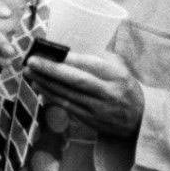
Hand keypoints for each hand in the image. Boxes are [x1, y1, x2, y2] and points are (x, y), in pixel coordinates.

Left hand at [25, 51, 143, 138]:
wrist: (141, 120)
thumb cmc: (124, 87)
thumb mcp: (119, 69)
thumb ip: (99, 58)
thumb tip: (67, 51)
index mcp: (117, 76)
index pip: (92, 65)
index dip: (70, 59)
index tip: (50, 50)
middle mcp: (109, 92)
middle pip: (77, 80)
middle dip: (52, 70)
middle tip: (31, 61)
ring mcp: (100, 109)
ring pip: (68, 95)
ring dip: (46, 83)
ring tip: (29, 72)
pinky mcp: (92, 120)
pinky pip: (68, 106)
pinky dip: (51, 96)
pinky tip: (39, 86)